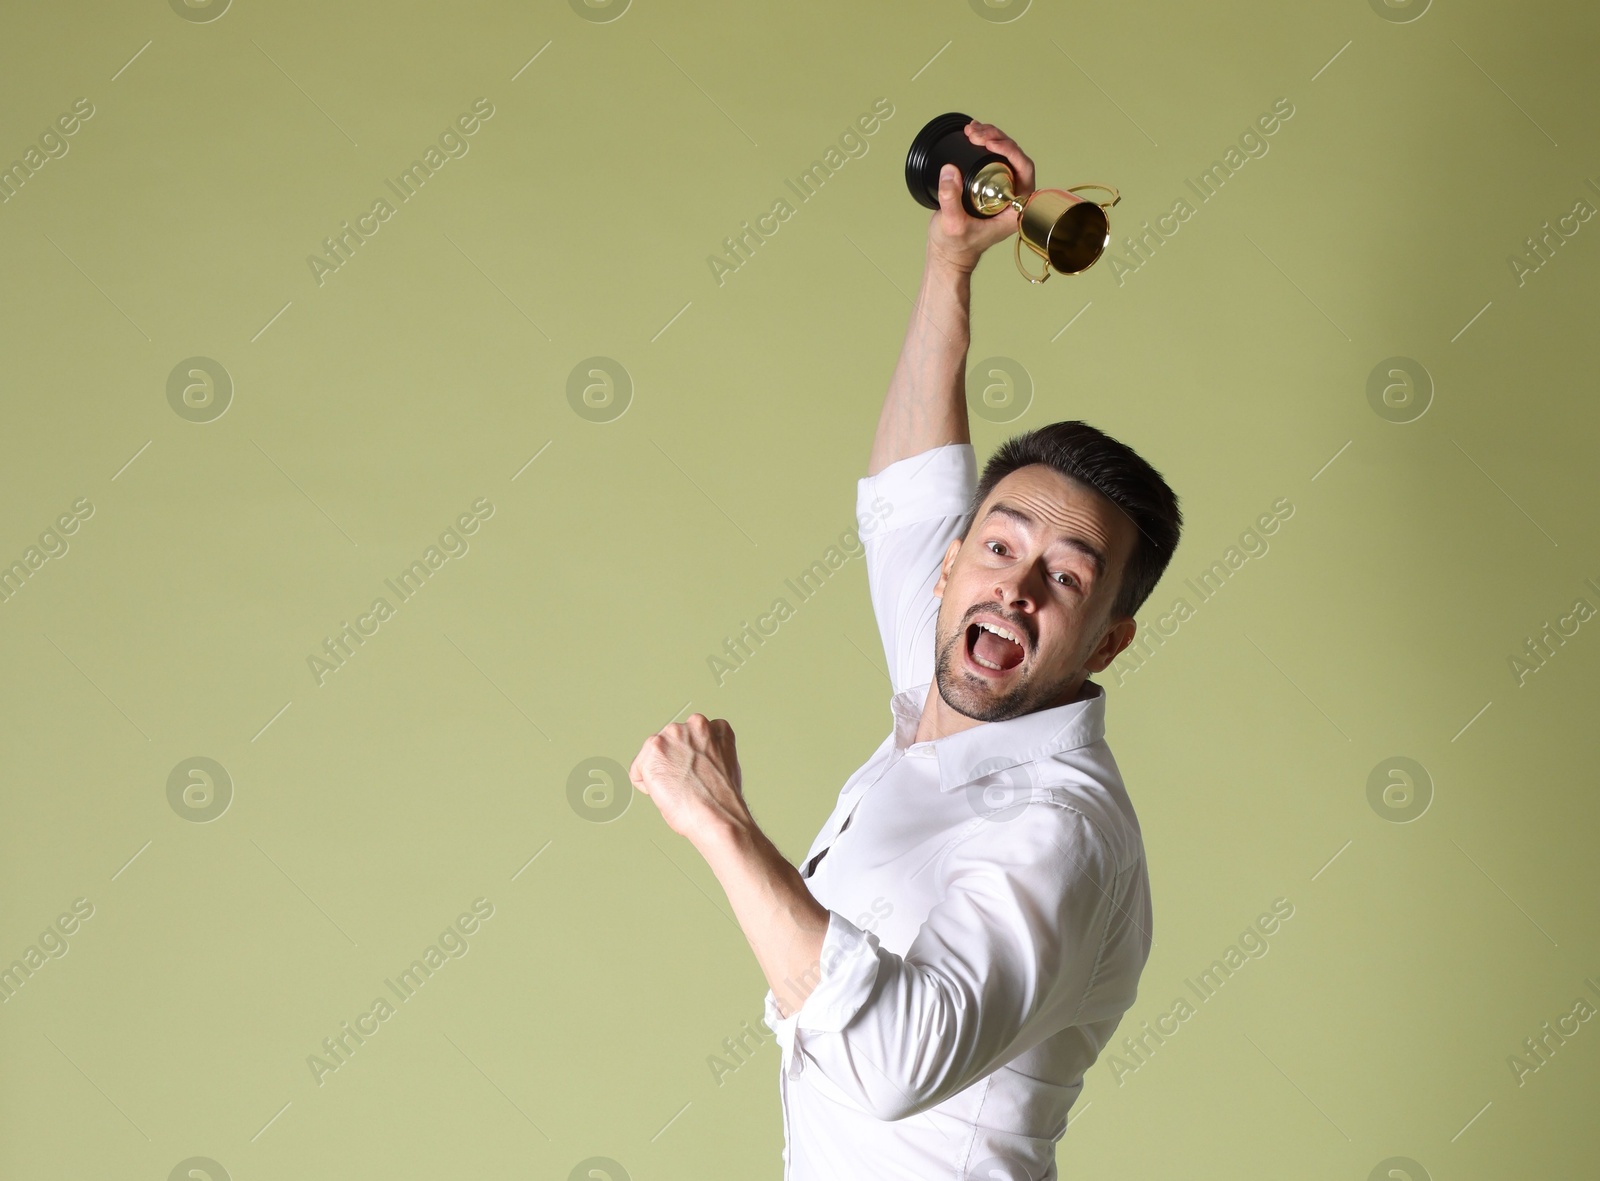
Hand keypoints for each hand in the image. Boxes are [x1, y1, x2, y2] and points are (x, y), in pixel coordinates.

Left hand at [630, 713, 749, 845]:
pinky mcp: (652, 751)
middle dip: (672, 761)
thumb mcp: (726, 764)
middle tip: (684, 783)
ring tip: (676, 789)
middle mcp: (693, 724)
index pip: (692, 735)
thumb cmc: (722, 800)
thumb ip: (708, 752)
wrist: (717, 814)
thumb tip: (693, 760)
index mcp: (714, 728)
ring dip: (659, 772)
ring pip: (652, 754)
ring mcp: (672, 736)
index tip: (693, 771)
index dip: (690, 758)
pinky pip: (637, 771)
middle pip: (669, 742)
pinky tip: (665, 793)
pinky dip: (646, 786)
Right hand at [927, 120, 1035, 273]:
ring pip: (1003, 155)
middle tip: (976, 133)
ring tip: (971, 130)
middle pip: (1014, 157)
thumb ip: (951, 199)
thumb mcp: (953, 224)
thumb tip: (950, 170)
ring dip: (989, 137)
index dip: (1010, 151)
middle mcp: (1012, 197)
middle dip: (996, 139)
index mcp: (1016, 209)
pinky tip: (972, 135)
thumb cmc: (956, 247)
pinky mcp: (988, 186)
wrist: (948, 254)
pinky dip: (982, 145)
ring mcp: (1001, 191)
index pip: (1024, 170)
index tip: (989, 143)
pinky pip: (991, 159)